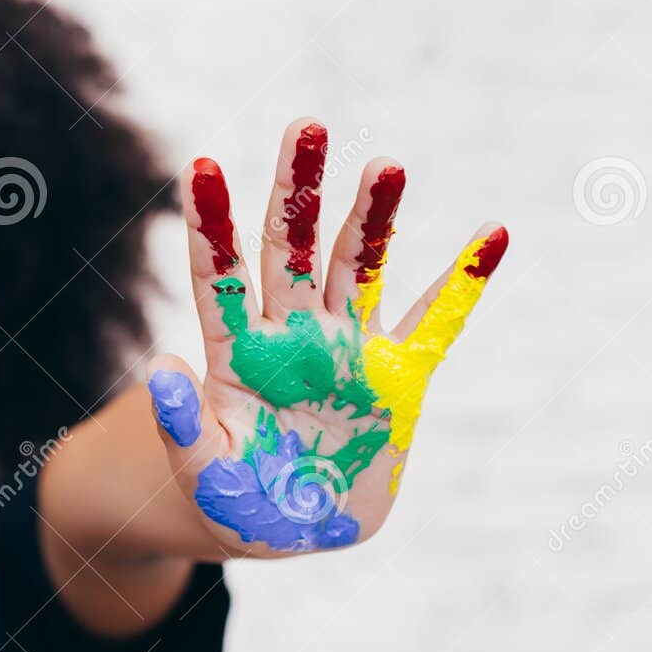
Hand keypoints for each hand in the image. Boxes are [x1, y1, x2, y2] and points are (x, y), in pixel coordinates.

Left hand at [146, 118, 506, 554]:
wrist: (290, 525)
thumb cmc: (233, 498)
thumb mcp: (200, 470)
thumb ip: (179, 424)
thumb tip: (159, 366)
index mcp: (237, 355)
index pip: (218, 277)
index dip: (211, 224)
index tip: (201, 165)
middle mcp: (290, 337)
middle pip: (289, 251)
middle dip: (296, 190)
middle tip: (306, 126)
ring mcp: (345, 351)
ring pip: (357, 268)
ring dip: (372, 217)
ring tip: (385, 164)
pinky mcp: (398, 380)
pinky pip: (436, 325)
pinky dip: (463, 284)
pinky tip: (492, 235)